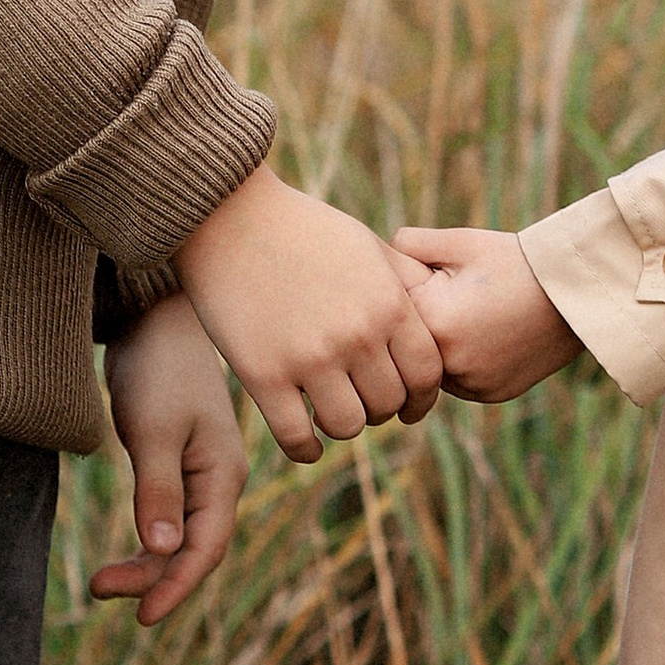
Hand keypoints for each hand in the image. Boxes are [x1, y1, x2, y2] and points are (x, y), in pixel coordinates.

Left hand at [94, 294, 247, 625]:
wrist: (156, 318)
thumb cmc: (158, 369)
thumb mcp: (154, 430)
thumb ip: (159, 491)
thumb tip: (162, 551)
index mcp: (223, 475)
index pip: (205, 549)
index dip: (175, 587)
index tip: (140, 618)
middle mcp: (218, 481)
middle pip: (192, 551)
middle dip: (152, 580)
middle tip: (98, 589)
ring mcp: (200, 474)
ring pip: (179, 539)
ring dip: (146, 565)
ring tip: (99, 582)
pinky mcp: (178, 465)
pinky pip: (169, 519)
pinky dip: (148, 541)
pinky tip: (124, 555)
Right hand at [174, 164, 444, 461]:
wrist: (229, 216)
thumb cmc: (302, 228)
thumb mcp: (367, 244)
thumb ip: (405, 281)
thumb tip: (435, 308)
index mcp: (388, 303)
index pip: (426, 374)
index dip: (421, 398)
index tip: (409, 405)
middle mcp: (357, 335)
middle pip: (387, 404)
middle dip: (379, 409)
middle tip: (361, 402)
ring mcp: (310, 358)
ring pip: (346, 426)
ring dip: (342, 425)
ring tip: (330, 412)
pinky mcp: (264, 375)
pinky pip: (296, 437)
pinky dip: (306, 449)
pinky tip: (306, 444)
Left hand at [393, 224, 580, 404]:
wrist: (574, 293)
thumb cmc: (514, 260)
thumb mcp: (459, 242)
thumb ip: (409, 244)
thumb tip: (380, 255)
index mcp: (432, 321)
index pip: (388, 312)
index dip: (400, 290)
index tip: (416, 278)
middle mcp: (445, 363)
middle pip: (407, 345)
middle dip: (417, 322)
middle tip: (449, 297)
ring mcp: (469, 384)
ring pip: (431, 367)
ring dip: (438, 347)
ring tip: (471, 314)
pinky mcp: (490, 394)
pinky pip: (460, 379)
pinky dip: (464, 361)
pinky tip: (486, 334)